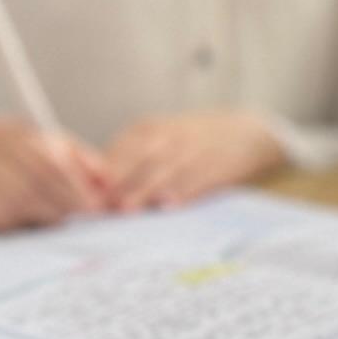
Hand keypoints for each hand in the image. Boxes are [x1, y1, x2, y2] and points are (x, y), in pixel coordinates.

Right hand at [0, 119, 113, 230]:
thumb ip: (76, 160)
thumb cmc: (1, 161)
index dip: (75, 186)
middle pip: (31, 182)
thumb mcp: (37, 148)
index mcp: (9, 133)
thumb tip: (108, 180)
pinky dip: (7, 225)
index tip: (95, 207)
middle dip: (61, 205)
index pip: (49, 159)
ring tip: (56, 225)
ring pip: (8, 202)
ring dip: (37, 217)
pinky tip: (21, 227)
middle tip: (81, 221)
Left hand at [97, 109, 291, 210]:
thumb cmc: (194, 140)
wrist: (247, 132)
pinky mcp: (218, 164)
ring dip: (144, 190)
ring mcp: (194, 149)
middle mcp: (169, 135)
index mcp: (149, 128)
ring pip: (164, 169)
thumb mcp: (159, 137)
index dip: (103, 177)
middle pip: (138, 160)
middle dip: (119, 184)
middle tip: (103, 208)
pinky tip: (170, 206)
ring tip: (129, 210)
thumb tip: (97, 190)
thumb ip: (130, 159)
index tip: (90, 199)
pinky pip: (198, 178)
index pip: (119, 152)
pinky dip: (183, 192)